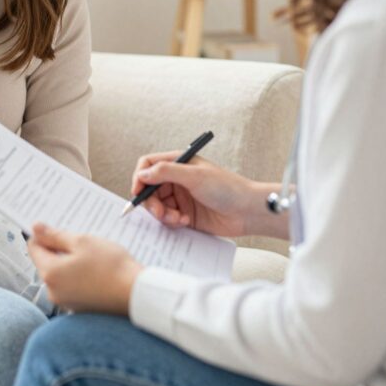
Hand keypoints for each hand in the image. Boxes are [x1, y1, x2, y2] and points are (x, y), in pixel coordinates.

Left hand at [28, 224, 141, 314]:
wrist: (136, 295)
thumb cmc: (112, 267)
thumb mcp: (82, 242)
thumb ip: (55, 236)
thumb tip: (36, 229)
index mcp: (50, 273)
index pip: (33, 248)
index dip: (43, 235)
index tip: (55, 228)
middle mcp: (53, 291)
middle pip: (46, 262)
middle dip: (59, 249)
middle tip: (81, 241)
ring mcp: (65, 302)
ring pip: (60, 274)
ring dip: (70, 263)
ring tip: (92, 256)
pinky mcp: (78, 307)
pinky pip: (71, 286)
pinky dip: (79, 276)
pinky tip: (96, 270)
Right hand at [131, 154, 253, 236]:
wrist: (247, 212)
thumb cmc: (227, 188)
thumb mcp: (195, 176)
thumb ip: (166, 172)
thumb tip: (143, 174)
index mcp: (178, 163)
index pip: (148, 165)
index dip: (140, 177)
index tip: (138, 192)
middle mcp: (177, 179)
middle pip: (149, 188)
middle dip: (151, 202)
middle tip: (160, 213)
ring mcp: (180, 198)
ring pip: (156, 206)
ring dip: (163, 214)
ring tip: (178, 218)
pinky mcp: (184, 214)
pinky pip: (167, 219)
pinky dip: (172, 221)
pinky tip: (186, 221)